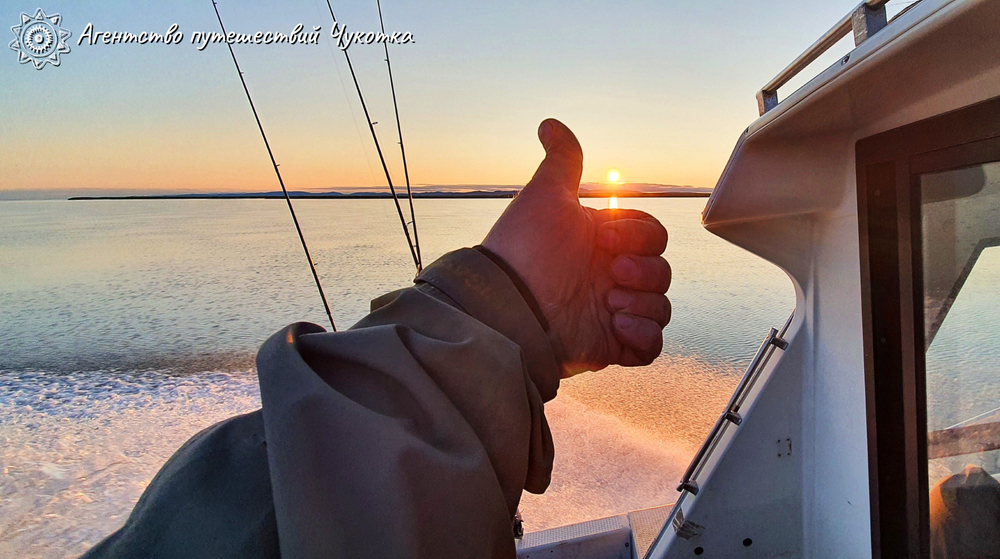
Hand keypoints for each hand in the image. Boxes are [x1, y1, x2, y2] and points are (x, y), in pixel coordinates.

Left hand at [482, 119, 671, 376]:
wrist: (503, 304)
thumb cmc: (523, 247)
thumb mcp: (546, 196)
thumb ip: (562, 161)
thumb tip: (550, 123)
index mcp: (602, 244)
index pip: (652, 235)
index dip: (637, 234)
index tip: (603, 236)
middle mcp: (609, 277)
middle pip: (662, 271)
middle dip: (645, 270)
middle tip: (611, 270)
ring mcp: (610, 313)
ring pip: (660, 308)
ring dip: (645, 302)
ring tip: (611, 303)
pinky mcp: (609, 346)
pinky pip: (650, 346)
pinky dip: (644, 336)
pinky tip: (618, 325)